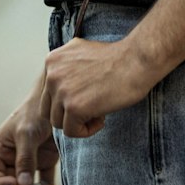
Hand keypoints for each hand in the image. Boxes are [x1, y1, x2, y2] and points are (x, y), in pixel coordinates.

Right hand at [0, 80, 59, 184]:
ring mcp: (29, 159)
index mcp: (1, 148)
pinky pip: (43, 181)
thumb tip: (23, 184)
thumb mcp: (27, 134)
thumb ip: (25, 159)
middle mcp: (12, 156)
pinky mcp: (44, 160)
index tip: (15, 184)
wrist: (56, 100)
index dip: (0, 183)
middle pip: (9, 183)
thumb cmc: (35, 112)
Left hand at [40, 37, 157, 137]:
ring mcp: (61, 90)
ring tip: (99, 111)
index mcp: (52, 60)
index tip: (88, 94)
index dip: (67, 100)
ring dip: (78, 122)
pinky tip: (102, 117)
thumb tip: (58, 89)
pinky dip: (87, 130)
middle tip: (92, 107)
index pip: (48, 93)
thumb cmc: (116, 59)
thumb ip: (65, 68)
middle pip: (49, 109)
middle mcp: (52, 73)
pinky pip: (71, 132)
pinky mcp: (73, 107)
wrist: (136, 60)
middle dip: (69, 113)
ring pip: (58, 122)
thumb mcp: (82, 53)